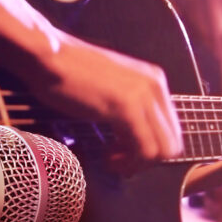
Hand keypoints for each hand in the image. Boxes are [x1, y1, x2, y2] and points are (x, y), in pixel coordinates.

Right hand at [37, 33, 181, 170]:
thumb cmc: (70, 75)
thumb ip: (132, 107)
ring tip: (111, 160)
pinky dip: (127, 162)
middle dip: (145, 161)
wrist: (49, 57)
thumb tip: (138, 139)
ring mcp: (143, 96)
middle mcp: (155, 86)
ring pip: (160, 151)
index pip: (172, 131)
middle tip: (118, 161)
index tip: (124, 153)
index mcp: (155, 82)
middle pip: (171, 144)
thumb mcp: (113, 89)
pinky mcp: (126, 106)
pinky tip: (106, 157)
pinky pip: (142, 150)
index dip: (150, 151)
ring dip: (136, 164)